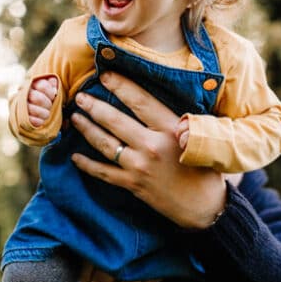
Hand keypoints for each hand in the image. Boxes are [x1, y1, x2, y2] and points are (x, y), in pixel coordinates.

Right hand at [27, 75, 58, 126]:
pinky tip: (41, 119)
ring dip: (44, 113)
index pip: (43, 86)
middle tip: (49, 106)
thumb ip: (52, 84)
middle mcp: (24, 94)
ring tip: (46, 113)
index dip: (51, 93)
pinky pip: (32, 120)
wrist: (30, 110)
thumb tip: (53, 84)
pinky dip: (40, 121)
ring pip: (34, 109)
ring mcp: (21, 106)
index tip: (52, 97)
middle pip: (38, 98)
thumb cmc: (43, 97)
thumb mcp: (48, 89)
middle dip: (48, 104)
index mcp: (31, 84)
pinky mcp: (22, 119)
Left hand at [69, 72, 227, 228]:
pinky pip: (104, 172)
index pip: (140, 101)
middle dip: (94, 106)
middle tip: (81, 96)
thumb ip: (177, 121)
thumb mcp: (197, 138)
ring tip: (76, 118)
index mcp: (170, 129)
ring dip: (87, 129)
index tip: (106, 75)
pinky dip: (88, 165)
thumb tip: (154, 104)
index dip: (121, 86)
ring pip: (105, 143)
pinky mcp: (133, 185)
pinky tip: (75, 157)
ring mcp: (140, 166)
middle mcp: (152, 146)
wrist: (205, 206)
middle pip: (115, 120)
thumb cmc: (205, 170)